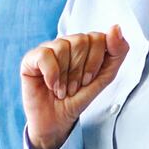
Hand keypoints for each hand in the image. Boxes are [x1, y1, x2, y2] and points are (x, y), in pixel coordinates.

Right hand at [21, 27, 130, 148]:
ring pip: (63, 46)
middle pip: (81, 40)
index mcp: (85, 45)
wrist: (57, 121)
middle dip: (81, 70)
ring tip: (63, 89)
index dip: (95, 62)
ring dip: (66, 76)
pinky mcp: (31, 59)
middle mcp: (66, 43)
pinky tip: (51, 86)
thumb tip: (116, 27)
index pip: (98, 37)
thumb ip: (117, 53)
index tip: (88, 80)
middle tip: (75, 86)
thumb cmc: (78, 98)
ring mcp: (48, 49)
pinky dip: (52, 74)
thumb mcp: (105, 77)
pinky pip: (45, 55)